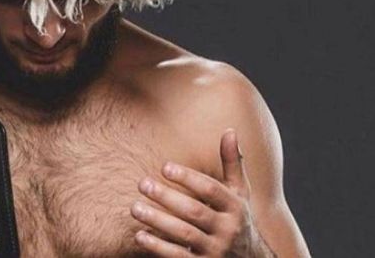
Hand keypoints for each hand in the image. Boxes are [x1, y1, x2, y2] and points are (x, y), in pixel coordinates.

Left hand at [130, 128, 271, 256]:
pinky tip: (140, 235)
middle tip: (142, 184)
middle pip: (195, 212)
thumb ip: (232, 164)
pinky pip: (179, 257)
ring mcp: (215, 250)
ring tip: (134, 208)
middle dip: (167, 197)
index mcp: (235, 207)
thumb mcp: (239, 193)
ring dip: (158, 221)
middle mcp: (227, 230)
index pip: (211, 190)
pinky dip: (158, 247)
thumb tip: (230, 130)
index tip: (164, 167)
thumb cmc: (237, 219)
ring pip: (184, 235)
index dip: (188, 178)